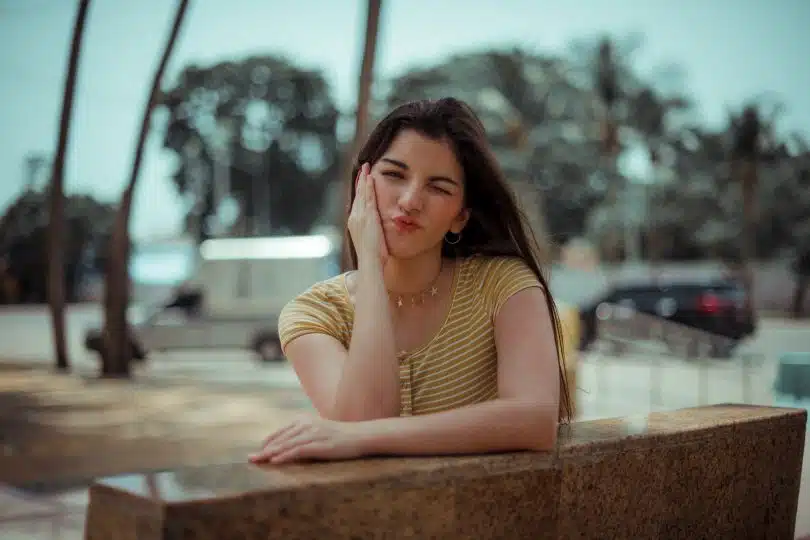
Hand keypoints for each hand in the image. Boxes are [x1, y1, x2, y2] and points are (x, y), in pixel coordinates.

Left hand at [248, 415, 369, 464]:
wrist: (360, 436)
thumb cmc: (341, 436)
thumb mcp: (320, 431)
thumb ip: (305, 435)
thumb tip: (290, 444)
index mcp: (305, 420)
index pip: (281, 432)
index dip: (268, 442)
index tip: (257, 452)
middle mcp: (307, 425)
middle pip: (281, 438)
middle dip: (264, 450)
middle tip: (250, 459)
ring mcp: (313, 434)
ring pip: (287, 444)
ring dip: (271, 453)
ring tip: (259, 461)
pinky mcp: (320, 444)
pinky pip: (298, 450)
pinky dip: (285, 456)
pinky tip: (276, 461)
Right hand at [347, 162, 388, 266]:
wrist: (370, 262)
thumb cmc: (373, 258)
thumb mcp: (371, 243)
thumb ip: (372, 234)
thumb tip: (376, 233)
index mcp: (354, 224)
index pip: (357, 203)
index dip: (359, 191)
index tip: (362, 181)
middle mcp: (354, 218)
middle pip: (358, 195)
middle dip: (360, 181)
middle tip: (363, 168)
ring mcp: (360, 216)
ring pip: (362, 194)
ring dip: (364, 179)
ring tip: (366, 167)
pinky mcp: (368, 216)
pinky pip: (368, 197)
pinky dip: (369, 186)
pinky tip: (371, 177)